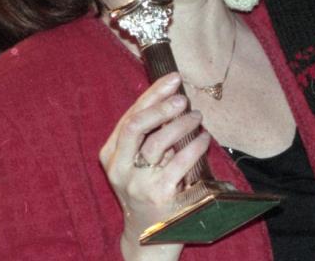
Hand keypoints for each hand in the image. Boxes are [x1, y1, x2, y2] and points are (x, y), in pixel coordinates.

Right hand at [99, 73, 209, 260]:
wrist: (149, 235)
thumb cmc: (148, 188)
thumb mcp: (139, 161)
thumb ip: (149, 134)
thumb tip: (172, 95)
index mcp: (111, 155)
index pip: (130, 116)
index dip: (153, 94)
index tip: (173, 79)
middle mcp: (120, 169)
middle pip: (136, 126)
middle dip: (161, 106)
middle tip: (183, 99)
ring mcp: (138, 184)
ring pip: (158, 143)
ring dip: (182, 124)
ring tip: (197, 117)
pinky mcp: (159, 197)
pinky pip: (179, 163)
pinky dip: (194, 146)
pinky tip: (204, 138)